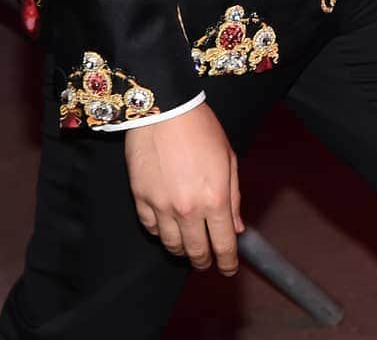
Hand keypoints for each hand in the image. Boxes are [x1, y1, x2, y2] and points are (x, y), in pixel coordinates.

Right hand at [124, 102, 242, 273]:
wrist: (165, 108)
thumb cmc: (200, 128)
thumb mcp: (228, 159)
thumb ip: (234, 196)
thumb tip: (236, 226)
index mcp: (215, 199)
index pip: (223, 244)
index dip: (227, 262)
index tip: (228, 268)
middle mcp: (188, 208)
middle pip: (196, 251)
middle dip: (204, 260)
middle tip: (207, 260)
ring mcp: (162, 206)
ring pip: (171, 245)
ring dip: (182, 249)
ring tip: (187, 245)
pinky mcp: (141, 198)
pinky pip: (151, 227)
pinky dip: (160, 231)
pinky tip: (167, 225)